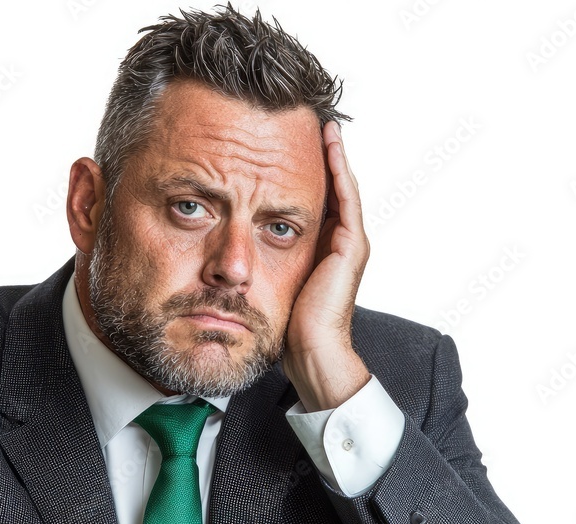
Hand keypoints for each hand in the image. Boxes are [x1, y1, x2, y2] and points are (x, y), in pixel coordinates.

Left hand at [282, 121, 370, 411]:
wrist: (309, 352)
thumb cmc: (285, 328)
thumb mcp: (267, 281)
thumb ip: (257, 258)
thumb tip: (224, 244)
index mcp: (321, 248)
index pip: (314, 197)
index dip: (302, 168)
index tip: (284, 139)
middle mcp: (339, 241)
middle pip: (330, 186)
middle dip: (318, 154)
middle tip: (307, 119)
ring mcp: (349, 242)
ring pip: (341, 185)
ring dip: (332, 152)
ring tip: (321, 123)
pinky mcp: (351, 246)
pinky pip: (345, 197)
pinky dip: (338, 168)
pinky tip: (328, 143)